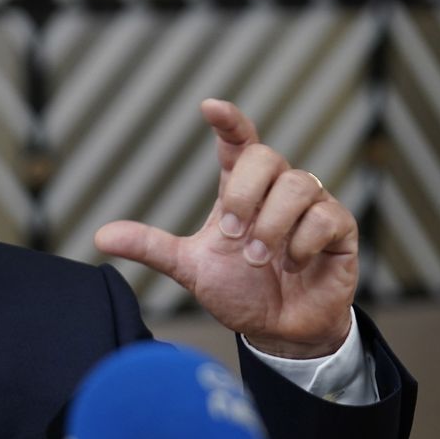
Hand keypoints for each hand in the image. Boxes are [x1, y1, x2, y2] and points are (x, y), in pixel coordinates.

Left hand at [94, 99, 356, 357]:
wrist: (279, 331)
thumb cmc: (240, 291)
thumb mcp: (190, 268)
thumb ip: (151, 248)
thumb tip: (100, 237)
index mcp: (241, 189)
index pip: (239, 141)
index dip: (229, 121)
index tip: (210, 107)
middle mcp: (277, 190)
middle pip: (267, 156)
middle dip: (245, 196)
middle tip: (232, 235)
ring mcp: (312, 207)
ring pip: (299, 185)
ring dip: (272, 226)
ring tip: (259, 259)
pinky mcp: (340, 229)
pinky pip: (326, 216)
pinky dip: (302, 243)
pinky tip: (292, 265)